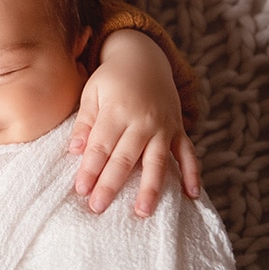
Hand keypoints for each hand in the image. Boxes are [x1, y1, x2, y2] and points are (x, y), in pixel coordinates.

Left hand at [68, 29, 201, 215]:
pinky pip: (188, 154)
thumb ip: (85, 122)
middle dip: (111, 184)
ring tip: (142, 212)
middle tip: (98, 207)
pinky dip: (193, 174)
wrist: (144, 57)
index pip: (101, 145)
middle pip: (125, 157)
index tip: (81, 189)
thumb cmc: (112, 78)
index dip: (90, 168)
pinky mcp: (178, 130)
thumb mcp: (92, 92)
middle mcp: (142, 120)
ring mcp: (163, 126)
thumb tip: (75, 150)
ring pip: (157, 161)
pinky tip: (192, 196)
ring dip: (150, 188)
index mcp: (117, 110)